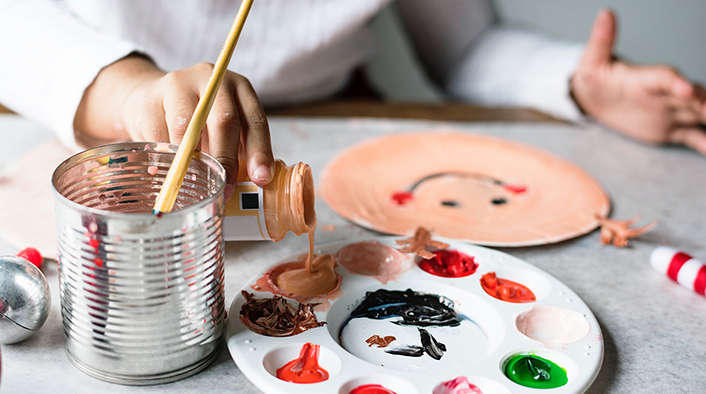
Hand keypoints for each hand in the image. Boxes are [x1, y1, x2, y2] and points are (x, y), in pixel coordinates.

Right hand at [74, 54, 273, 198]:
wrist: (151, 99)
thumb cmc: (198, 122)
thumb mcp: (224, 130)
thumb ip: (238, 152)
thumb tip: (247, 186)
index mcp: (239, 88)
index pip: (255, 121)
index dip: (259, 152)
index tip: (260, 178)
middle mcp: (211, 80)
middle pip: (223, 121)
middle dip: (226, 160)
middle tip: (225, 189)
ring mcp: (178, 85)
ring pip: (187, 129)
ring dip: (192, 161)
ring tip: (193, 183)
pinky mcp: (149, 98)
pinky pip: (159, 135)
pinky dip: (165, 159)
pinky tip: (166, 173)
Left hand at [571, 9, 705, 153]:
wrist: (594, 98)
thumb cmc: (594, 78)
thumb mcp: (591, 62)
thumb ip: (601, 41)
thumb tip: (604, 13)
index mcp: (646, 78)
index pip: (665, 77)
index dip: (676, 82)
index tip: (685, 89)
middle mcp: (665, 93)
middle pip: (692, 96)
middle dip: (705, 103)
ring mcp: (670, 111)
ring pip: (698, 115)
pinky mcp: (670, 128)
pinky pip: (692, 136)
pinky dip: (704, 143)